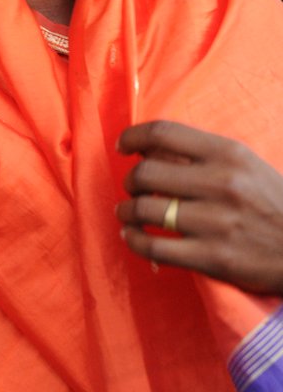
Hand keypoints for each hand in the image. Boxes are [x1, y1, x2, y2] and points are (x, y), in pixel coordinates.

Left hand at [116, 120, 282, 293]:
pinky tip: (133, 236)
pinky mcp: (213, 258)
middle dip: (130, 180)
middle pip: (145, 173)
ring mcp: (216, 222)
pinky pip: (154, 248)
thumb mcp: (247, 166)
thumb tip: (146, 148)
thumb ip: (201, 154)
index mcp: (229, 154)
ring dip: (127, 212)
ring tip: (128, 214)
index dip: (132, 137)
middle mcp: (222, 184)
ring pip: (144, 211)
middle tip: (133, 189)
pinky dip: (134, 241)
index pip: (162, 133)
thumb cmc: (274, 203)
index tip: (123, 146)